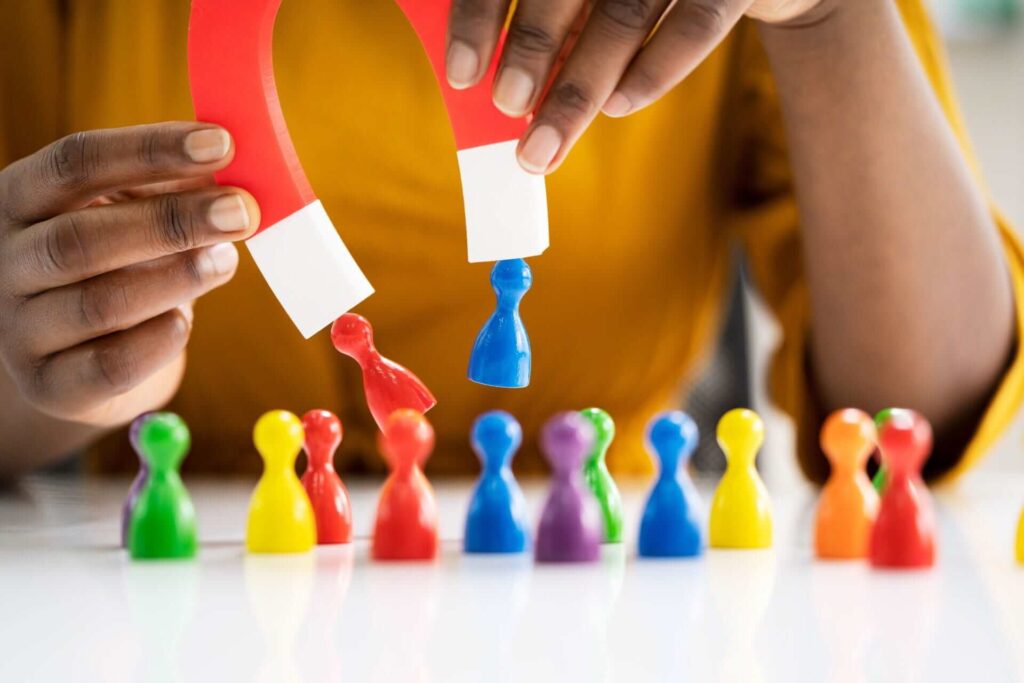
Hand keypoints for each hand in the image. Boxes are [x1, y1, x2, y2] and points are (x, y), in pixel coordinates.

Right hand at [0, 123, 258, 426]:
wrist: (82, 355)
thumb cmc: (119, 265)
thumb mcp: (133, 216)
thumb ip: (172, 191)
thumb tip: (238, 174)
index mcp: (21, 200)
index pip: (75, 162)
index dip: (149, 149)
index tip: (222, 143)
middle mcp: (4, 262)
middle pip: (80, 238)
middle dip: (171, 221)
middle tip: (241, 210)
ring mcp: (20, 330)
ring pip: (97, 304)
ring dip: (174, 279)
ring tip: (227, 260)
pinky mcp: (51, 387)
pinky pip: (107, 367)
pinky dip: (155, 342)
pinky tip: (184, 321)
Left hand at [445, 0, 831, 173]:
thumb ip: (554, 22)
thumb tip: (494, 86)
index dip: (481, 13)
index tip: (462, 72)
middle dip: (531, 49)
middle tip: (506, 108)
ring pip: (626, 12)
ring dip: (580, 85)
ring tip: (545, 143)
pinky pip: (696, 24)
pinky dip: (654, 71)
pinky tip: (618, 107)